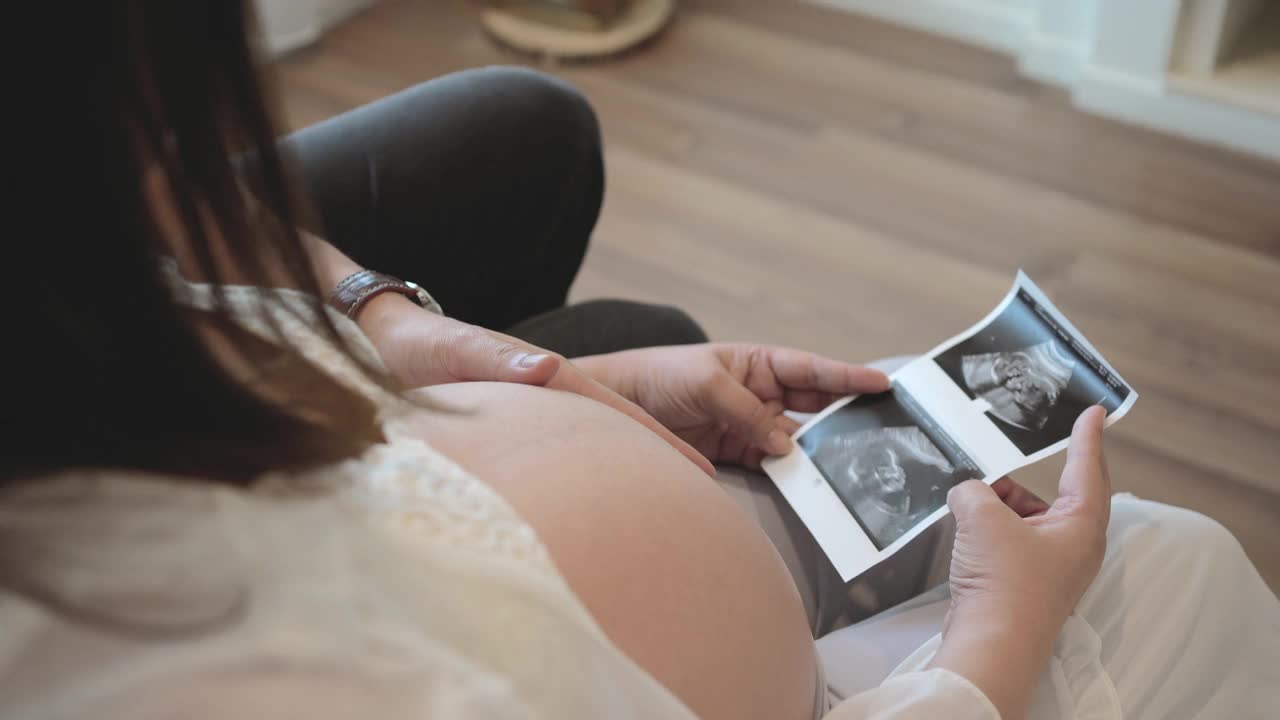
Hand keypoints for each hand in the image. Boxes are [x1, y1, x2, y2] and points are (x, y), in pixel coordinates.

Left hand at [354, 294, 715, 475]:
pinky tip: (595, 486)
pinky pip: (562, 446)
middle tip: (698, 489)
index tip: (695, 468)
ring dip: (629, 459)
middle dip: (656, 454)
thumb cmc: (413, 346)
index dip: (655, 441)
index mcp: (542, 374)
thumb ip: (500, 360)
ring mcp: (530, 402)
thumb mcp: (455, 350)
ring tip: (662, 492)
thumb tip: (551, 369)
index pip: (612, 410)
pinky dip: (590, 463)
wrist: (375, 338)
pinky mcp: (509, 420)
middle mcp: (544, 387)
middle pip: (613, 423)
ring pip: (591, 435)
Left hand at [577, 343, 890, 466]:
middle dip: (844, 417)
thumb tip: (784, 445)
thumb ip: (746, 412)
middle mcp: (760, 393)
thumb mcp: (706, 383)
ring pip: (796, 441)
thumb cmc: (660, 377)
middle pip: (813, 407)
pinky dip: (789, 474)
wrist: (618, 406)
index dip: (846, 377)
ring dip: (817, 453)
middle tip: (880, 430)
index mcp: (758, 362)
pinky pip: (772, 464)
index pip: (811, 370)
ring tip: (847, 464)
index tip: (882, 384)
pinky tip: (806, 482)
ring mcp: (750, 425)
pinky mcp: (736, 453)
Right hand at [932, 406, 1110, 719]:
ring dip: (997, 507)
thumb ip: (974, 490)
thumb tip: (967, 492)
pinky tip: (964, 529)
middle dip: (1019, 480)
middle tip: (997, 461)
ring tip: (968, 501)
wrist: (992, 644)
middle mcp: (1074, 546)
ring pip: (1026, 519)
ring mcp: (1051, 567)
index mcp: (1082, 525)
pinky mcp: (1026, 584)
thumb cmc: (1003, 582)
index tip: (1095, 412)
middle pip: (1052, 495)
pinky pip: (1011, 542)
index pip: (1088, 469)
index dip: (1088, 437)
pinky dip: (990, 530)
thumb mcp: (983, 518)